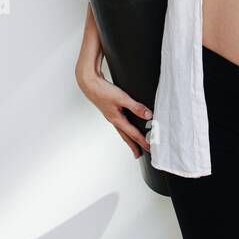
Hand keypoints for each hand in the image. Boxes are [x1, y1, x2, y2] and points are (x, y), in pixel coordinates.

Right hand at [75, 42, 151, 158]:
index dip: (142, 141)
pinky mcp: (110, 110)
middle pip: (126, 136)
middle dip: (133, 146)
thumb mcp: (122, 98)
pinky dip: (124, 128)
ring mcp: (111, 116)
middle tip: (139, 154)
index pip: (133, 133)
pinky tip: (126, 125)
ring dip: (129, 138)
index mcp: (117, 119)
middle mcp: (114, 120)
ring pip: (122, 130)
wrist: (89, 83)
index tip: (149, 148)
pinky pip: (119, 123)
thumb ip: (136, 107)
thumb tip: (148, 115)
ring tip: (133, 143)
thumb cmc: (102, 91)